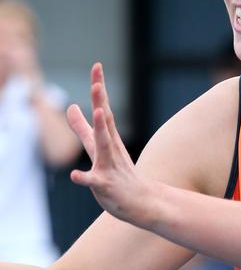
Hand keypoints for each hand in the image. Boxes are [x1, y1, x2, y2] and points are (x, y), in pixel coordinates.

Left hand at [67, 63, 152, 224]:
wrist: (142, 203)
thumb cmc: (118, 175)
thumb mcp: (97, 148)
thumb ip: (81, 128)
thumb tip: (70, 106)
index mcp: (108, 138)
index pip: (104, 109)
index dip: (99, 88)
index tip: (97, 66)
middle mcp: (111, 149)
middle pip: (106, 122)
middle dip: (101, 102)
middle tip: (98, 83)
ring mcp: (110, 166)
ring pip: (104, 147)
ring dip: (101, 130)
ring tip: (98, 113)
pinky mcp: (106, 186)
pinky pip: (94, 181)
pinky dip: (84, 178)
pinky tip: (75, 175)